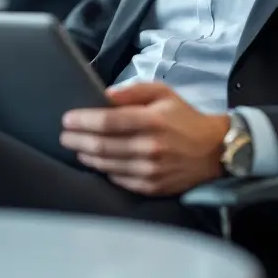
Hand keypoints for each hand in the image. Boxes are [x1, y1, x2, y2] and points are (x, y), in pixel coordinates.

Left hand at [61, 82, 229, 195]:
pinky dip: (104, 171)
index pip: (108, 121)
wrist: (214, 151)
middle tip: (63, 136)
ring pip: (107, 165)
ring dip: (87, 157)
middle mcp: (150, 147)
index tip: (66, 119)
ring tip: (76, 149)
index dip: (83, 121)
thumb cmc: (184, 117)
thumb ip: (133, 91)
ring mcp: (150, 171)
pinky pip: (119, 180)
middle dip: (77, 141)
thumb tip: (103, 96)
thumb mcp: (162, 93)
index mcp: (152, 121)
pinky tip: (97, 163)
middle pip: (102, 146)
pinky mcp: (152, 187)